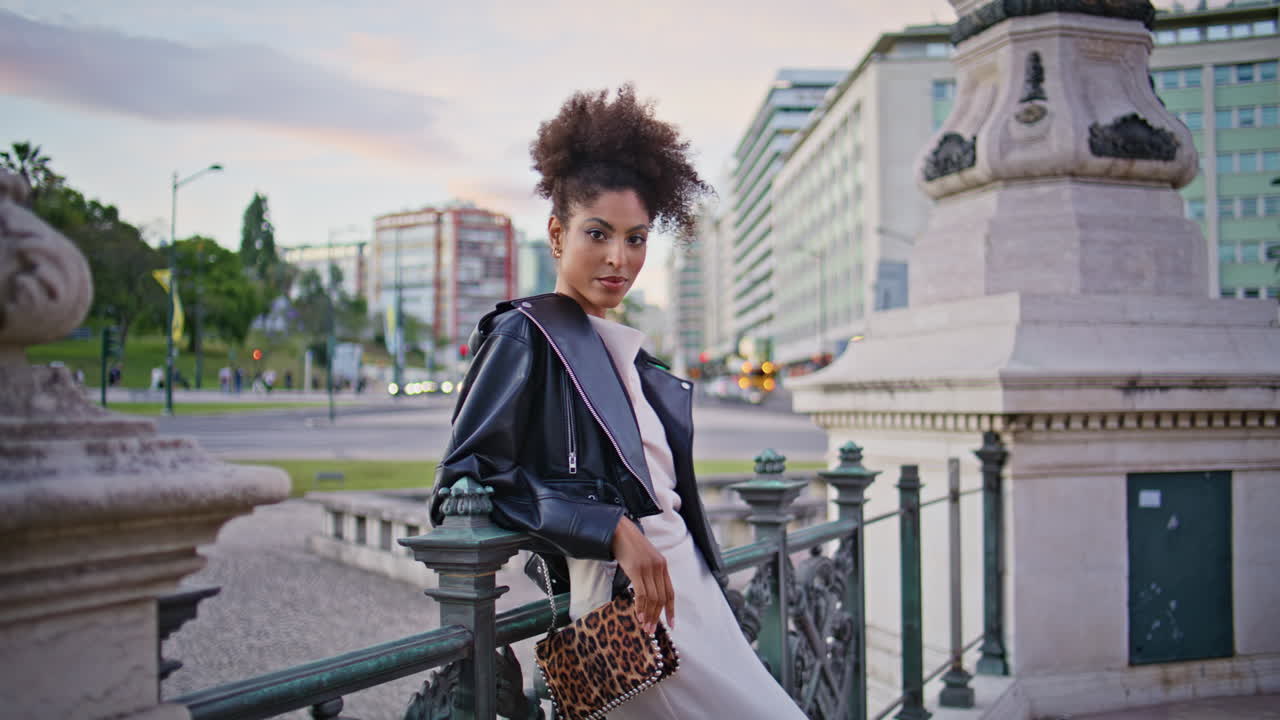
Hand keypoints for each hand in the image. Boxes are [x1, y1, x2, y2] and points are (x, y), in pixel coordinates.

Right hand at [611, 516, 674, 633]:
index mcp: (663, 566)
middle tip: (651, 630)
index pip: (670, 592)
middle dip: (657, 616)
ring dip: (649, 614)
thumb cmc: (629, 547)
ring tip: (645, 627)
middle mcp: (658, 567)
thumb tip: (648, 594)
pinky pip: (641, 592)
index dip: (671, 610)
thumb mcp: (644, 559)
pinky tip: (638, 615)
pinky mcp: (637, 569)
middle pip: (661, 598)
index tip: (671, 624)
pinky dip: (641, 606)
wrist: (618, 531)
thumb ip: (649, 573)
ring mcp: (648, 568)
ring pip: (652, 597)